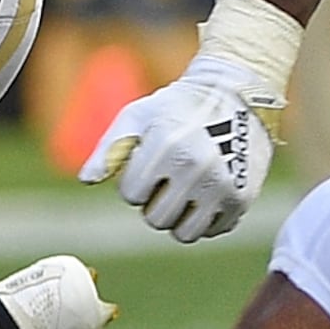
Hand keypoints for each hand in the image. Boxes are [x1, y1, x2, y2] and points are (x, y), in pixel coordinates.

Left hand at [81, 54, 277, 243]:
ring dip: (179, 216)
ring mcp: (223, 185)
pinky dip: (207, 217)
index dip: (135, 180)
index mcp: (166, 145)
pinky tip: (208, 190)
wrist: (237, 95)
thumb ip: (109, 148)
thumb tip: (87, 180)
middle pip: (156, 219)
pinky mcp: (242, 198)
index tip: (149, 163)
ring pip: (185, 233)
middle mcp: (196, 167)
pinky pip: (213, 230)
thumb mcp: (138, 115)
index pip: (132, 195)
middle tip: (167, 178)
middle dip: (155, 202)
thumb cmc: (177, 106)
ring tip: (185, 189)